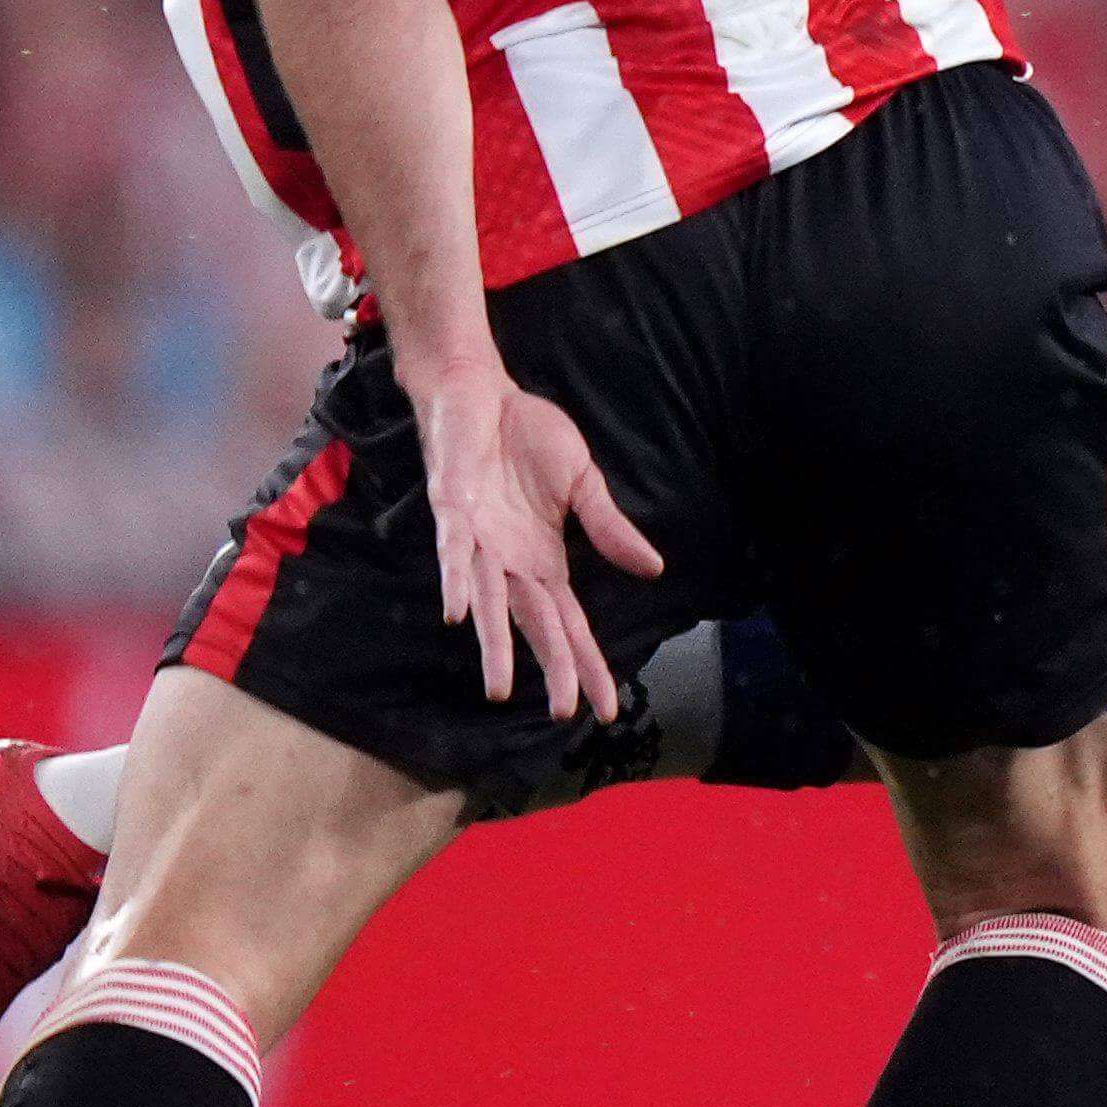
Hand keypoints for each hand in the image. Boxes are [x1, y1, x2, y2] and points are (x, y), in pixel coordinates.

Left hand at [406, 365, 664, 717]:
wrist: (480, 392)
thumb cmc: (528, 436)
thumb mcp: (583, 482)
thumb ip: (608, 529)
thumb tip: (654, 570)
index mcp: (543, 560)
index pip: (570, 623)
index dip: (588, 664)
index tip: (607, 708)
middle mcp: (509, 562)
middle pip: (535, 624)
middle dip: (552, 668)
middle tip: (565, 714)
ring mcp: (478, 541)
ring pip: (488, 604)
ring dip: (495, 645)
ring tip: (501, 689)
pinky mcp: (451, 511)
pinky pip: (454, 554)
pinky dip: (454, 582)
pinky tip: (456, 614)